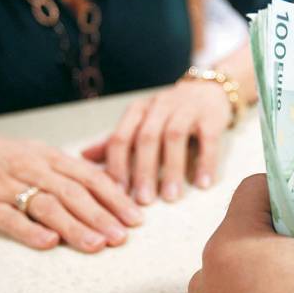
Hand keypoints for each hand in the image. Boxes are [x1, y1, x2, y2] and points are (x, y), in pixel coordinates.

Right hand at [0, 126, 142, 251]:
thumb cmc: (4, 157)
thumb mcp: (41, 156)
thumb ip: (72, 173)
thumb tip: (110, 187)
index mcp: (51, 157)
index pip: (90, 177)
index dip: (115, 197)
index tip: (136, 217)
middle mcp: (33, 169)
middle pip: (73, 192)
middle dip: (101, 216)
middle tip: (122, 236)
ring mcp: (7, 186)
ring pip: (46, 205)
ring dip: (74, 226)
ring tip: (96, 244)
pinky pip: (8, 218)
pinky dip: (29, 230)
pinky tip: (49, 243)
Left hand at [82, 80, 231, 204]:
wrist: (207, 91)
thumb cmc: (168, 114)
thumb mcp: (140, 123)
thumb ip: (115, 141)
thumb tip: (83, 158)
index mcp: (138, 110)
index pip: (121, 137)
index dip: (117, 166)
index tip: (117, 195)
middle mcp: (159, 106)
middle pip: (146, 138)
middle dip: (143, 171)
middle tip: (143, 201)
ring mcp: (186, 109)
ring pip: (175, 137)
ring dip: (172, 168)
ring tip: (170, 197)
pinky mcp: (211, 116)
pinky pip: (207, 139)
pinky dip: (205, 162)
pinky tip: (202, 184)